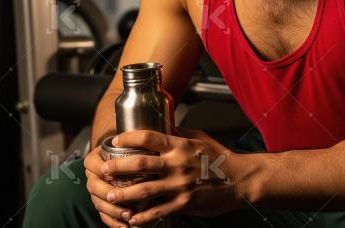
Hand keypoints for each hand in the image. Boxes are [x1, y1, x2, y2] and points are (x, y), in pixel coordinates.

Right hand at [83, 148, 138, 226]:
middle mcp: (93, 174)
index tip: (109, 172)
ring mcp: (96, 189)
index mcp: (96, 157)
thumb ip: (138, 144)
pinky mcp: (101, 202)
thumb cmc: (131, 148)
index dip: (99, 169)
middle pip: (93, 186)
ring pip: (98, 202)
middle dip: (108, 195)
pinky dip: (113, 222)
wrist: (123, 154)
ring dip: (113, 211)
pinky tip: (124, 227)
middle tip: (124, 200)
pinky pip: (103, 215)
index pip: (92, 163)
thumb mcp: (133, 143)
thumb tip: (155, 151)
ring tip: (129, 216)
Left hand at [104, 127, 251, 225]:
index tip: (115, 141)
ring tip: (110, 195)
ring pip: (144, 190)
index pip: (147, 138)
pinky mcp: (184, 204)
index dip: (128, 138)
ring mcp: (180, 186)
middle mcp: (177, 164)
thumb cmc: (220, 158)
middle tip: (104, 170)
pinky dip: (142, 217)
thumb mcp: (199, 139)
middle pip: (139, 165)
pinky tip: (131, 219)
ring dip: (123, 194)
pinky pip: (158, 212)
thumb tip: (161, 127)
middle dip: (117, 167)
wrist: (240, 180)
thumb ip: (178, 135)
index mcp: (180, 146)